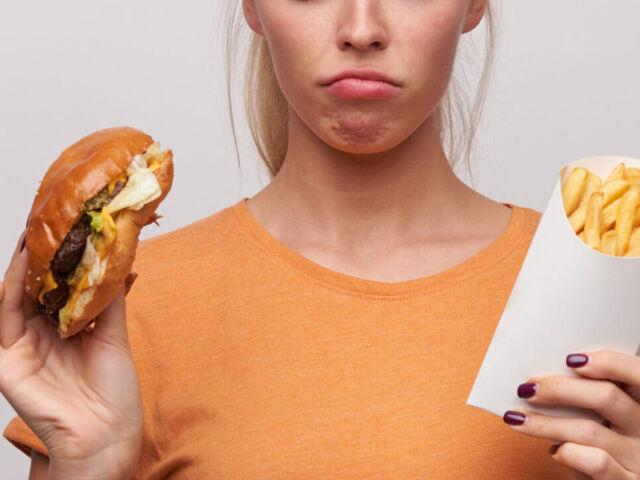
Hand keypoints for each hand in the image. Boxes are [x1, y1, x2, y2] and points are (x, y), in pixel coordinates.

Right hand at [0, 230, 142, 477]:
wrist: (107, 431)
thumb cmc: (113, 390)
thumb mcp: (114, 334)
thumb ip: (110, 299)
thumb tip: (120, 261)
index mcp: (65, 330)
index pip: (56, 288)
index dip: (60, 261)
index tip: (68, 230)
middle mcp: (41, 336)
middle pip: (33, 289)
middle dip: (38, 257)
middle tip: (46, 222)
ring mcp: (22, 348)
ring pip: (15, 299)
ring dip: (22, 268)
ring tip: (32, 236)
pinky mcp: (8, 362)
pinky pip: (5, 319)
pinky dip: (12, 291)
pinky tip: (21, 266)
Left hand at [502, 349, 639, 478]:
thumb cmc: (600, 446)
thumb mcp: (602, 417)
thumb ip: (588, 395)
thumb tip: (544, 376)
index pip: (638, 373)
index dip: (610, 363)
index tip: (571, 359)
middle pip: (608, 397)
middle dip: (560, 389)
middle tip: (528, 388)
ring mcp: (639, 457)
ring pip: (590, 430)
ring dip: (546, 423)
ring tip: (518, 419)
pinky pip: (596, 462)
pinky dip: (569, 453)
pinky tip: (554, 451)